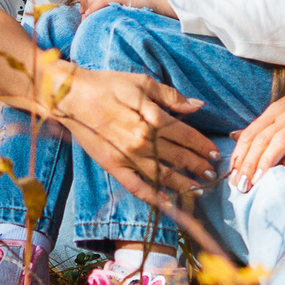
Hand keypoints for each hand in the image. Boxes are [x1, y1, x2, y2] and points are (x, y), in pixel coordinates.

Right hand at [49, 64, 217, 206]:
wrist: (71, 96)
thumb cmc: (106, 85)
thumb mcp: (141, 82)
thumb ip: (170, 96)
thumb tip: (196, 106)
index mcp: (152, 118)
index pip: (186, 136)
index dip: (202, 146)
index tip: (214, 154)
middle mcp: (144, 141)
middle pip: (179, 157)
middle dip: (198, 166)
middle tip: (211, 174)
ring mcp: (129, 156)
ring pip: (163, 175)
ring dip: (183, 184)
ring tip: (199, 189)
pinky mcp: (114, 166)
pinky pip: (137, 186)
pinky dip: (154, 197)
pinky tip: (167, 203)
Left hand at [228, 50, 284, 188]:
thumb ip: (264, 126)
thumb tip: (235, 137)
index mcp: (275, 112)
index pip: (250, 135)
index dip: (238, 156)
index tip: (231, 177)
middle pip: (261, 140)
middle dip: (247, 165)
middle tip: (239, 186)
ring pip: (279, 140)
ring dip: (265, 161)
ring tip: (257, 180)